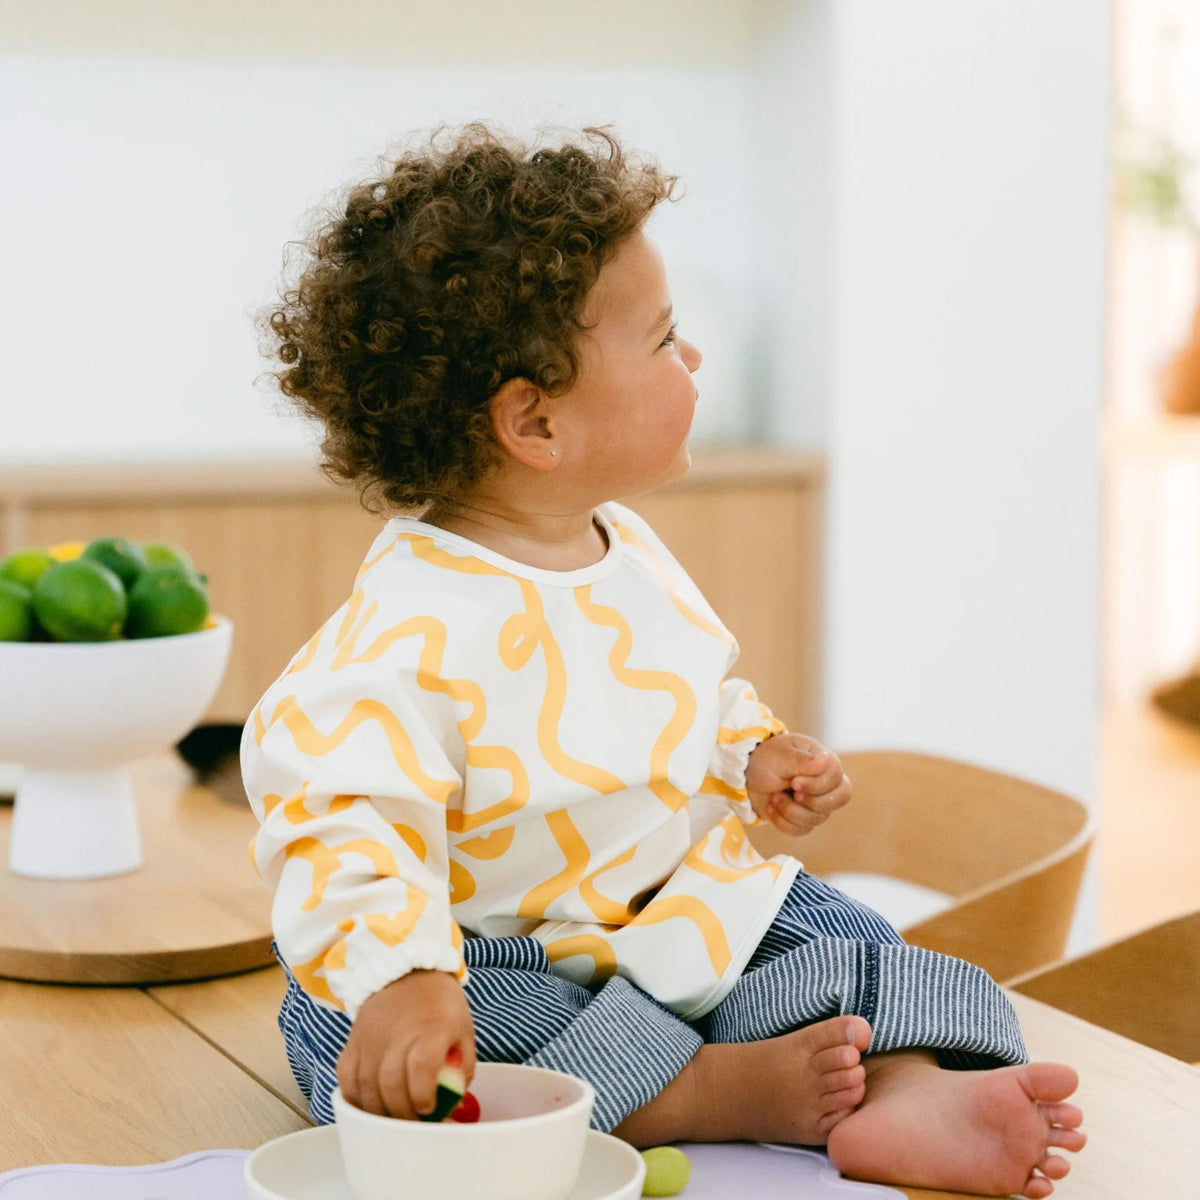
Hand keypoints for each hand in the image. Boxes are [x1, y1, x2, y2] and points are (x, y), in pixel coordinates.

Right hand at [337, 969, 475, 1119]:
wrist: (406, 969)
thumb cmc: (439, 1003)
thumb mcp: (463, 1029)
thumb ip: (461, 1067)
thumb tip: (453, 1103)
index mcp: (431, 1028)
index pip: (421, 1066)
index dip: (423, 1094)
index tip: (429, 1109)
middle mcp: (397, 1033)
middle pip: (390, 1083)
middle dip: (401, 1114)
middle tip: (412, 1124)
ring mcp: (371, 1037)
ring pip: (366, 1086)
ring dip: (379, 1112)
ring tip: (393, 1120)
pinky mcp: (353, 1041)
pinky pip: (346, 1078)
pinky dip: (354, 1098)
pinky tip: (369, 1106)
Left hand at [745, 733, 850, 836]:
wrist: (744, 773)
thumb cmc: (765, 757)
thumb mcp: (781, 755)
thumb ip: (804, 761)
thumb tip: (826, 760)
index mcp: (824, 762)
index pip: (838, 780)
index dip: (817, 786)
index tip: (794, 781)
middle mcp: (824, 783)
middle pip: (837, 801)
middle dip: (810, 801)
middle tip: (790, 791)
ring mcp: (814, 802)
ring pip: (817, 819)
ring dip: (790, 810)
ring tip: (774, 797)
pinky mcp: (801, 818)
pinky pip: (802, 830)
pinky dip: (783, 822)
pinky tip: (771, 807)